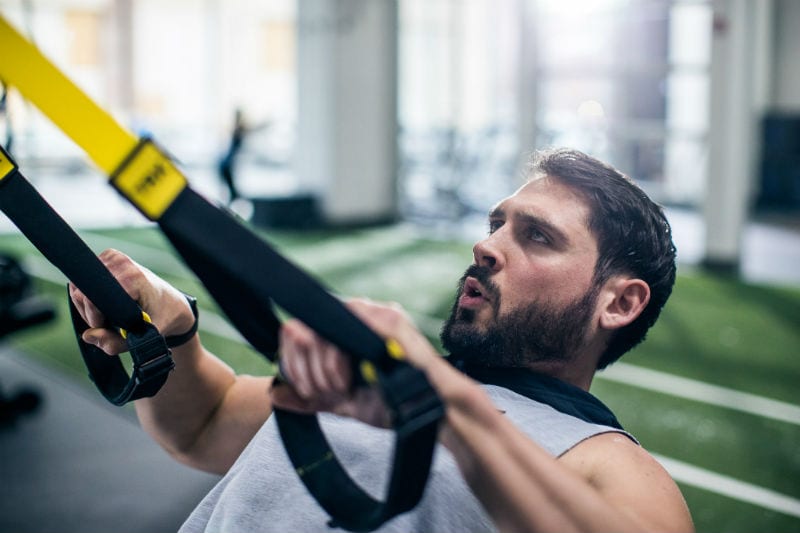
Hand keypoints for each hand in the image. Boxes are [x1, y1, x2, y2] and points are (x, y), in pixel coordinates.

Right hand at [68, 249, 195, 354]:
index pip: (92, 298)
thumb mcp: (145, 336)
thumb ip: (116, 343)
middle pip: (82, 293)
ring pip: (79, 286)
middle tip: (107, 323)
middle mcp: (123, 263)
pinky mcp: (110, 257)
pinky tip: (106, 302)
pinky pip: (84, 279)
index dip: (93, 317)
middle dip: (89, 313)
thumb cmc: (161, 317)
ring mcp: (115, 257)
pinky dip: (89, 295)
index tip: (105, 326)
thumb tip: (88, 336)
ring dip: (87, 306)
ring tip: (108, 314)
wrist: (172, 303)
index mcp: (133, 278)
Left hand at [270, 316, 389, 426]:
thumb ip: (310, 398)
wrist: (431, 412)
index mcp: (343, 331)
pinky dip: (340, 359)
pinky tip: (352, 379)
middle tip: (330, 393)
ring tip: (343, 388)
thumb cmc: (394, 404)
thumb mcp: (343, 403)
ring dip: (324, 366)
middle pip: (302, 330)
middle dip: (309, 370)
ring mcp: (373, 313)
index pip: (296, 332)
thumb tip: (274, 394)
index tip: (308, 392)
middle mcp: (356, 316)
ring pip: (320, 328)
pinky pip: (345, 326)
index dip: (291, 362)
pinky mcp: (388, 318)